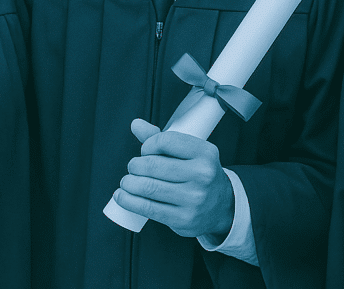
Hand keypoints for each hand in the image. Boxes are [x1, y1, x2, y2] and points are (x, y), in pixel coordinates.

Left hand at [114, 119, 234, 238]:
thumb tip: (136, 125)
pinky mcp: (183, 218)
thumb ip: (162, 139)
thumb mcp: (189, 153)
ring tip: (126, 182)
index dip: (148, 145)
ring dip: (128, 183)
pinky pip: (148, 208)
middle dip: (135, 166)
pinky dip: (129, 201)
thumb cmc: (199, 175)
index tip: (145, 151)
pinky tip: (122, 196)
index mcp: (205, 153)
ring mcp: (194, 198)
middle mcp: (202, 175)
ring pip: (148, 187)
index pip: (165, 141)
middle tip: (133, 168)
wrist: (221, 206)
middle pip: (153, 165)